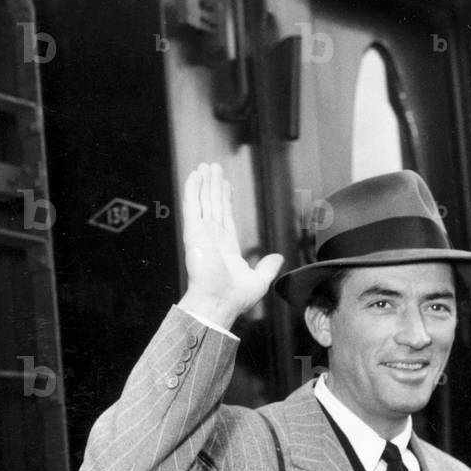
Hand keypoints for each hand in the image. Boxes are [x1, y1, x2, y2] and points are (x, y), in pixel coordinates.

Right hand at [178, 162, 283, 328]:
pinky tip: (194, 176)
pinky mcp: (194, 233)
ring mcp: (202, 235)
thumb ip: (267, 267)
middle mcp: (213, 240)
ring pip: (203, 202)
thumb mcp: (259, 281)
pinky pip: (192, 207)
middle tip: (213, 169)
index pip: (226, 218)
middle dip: (213, 187)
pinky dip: (192, 190)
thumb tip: (277, 258)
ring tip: (204, 166)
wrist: (218, 304)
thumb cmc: (234, 299)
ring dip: (203, 184)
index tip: (225, 186)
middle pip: (214, 206)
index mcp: (226, 249)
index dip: (225, 200)